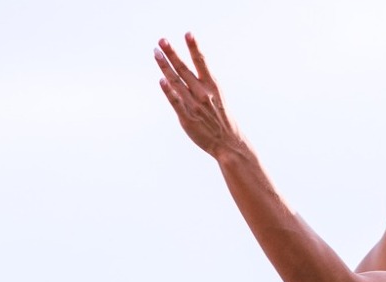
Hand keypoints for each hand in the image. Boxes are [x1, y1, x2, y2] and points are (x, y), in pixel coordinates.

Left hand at [155, 33, 242, 157]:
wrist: (229, 144)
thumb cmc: (222, 119)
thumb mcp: (218, 97)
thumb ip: (203, 84)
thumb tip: (187, 70)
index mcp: (213, 86)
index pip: (202, 62)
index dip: (194, 47)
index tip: (188, 33)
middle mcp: (203, 93)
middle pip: (184, 69)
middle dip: (172, 53)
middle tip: (162, 40)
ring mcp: (195, 105)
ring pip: (177, 82)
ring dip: (165, 67)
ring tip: (156, 53)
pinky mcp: (187, 118)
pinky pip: (176, 102)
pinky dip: (169, 91)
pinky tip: (161, 80)